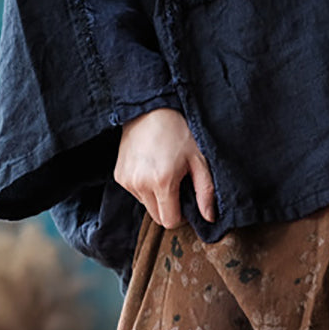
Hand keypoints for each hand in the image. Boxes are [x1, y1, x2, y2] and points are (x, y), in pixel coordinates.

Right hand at [114, 107, 215, 228]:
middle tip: (176, 184)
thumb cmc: (179, 131)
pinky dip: (144, 186)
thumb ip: (205, 191)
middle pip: (157, 216)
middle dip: (169, 207)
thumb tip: (209, 217)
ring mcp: (127, 180)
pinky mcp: (118, 175)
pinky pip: (135, 193)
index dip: (181, 216)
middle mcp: (140, 183)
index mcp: (162, 182)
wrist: (151, 107)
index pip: (169, 221)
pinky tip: (150, 167)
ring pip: (146, 205)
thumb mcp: (199, 159)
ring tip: (163, 172)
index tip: (186, 201)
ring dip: (156, 196)